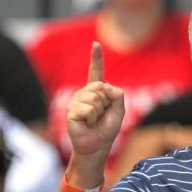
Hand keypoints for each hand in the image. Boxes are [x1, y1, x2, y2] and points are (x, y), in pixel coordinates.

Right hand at [66, 42, 125, 161]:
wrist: (96, 147)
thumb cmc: (106, 130)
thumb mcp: (119, 111)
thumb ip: (118, 96)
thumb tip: (105, 86)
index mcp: (97, 92)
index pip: (96, 72)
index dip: (96, 58)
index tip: (96, 44)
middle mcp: (85, 94)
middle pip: (101, 88)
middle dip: (106, 104)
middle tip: (101, 116)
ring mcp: (77, 101)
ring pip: (95, 98)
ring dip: (99, 113)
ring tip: (93, 121)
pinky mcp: (72, 111)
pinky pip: (88, 109)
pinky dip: (92, 119)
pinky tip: (87, 124)